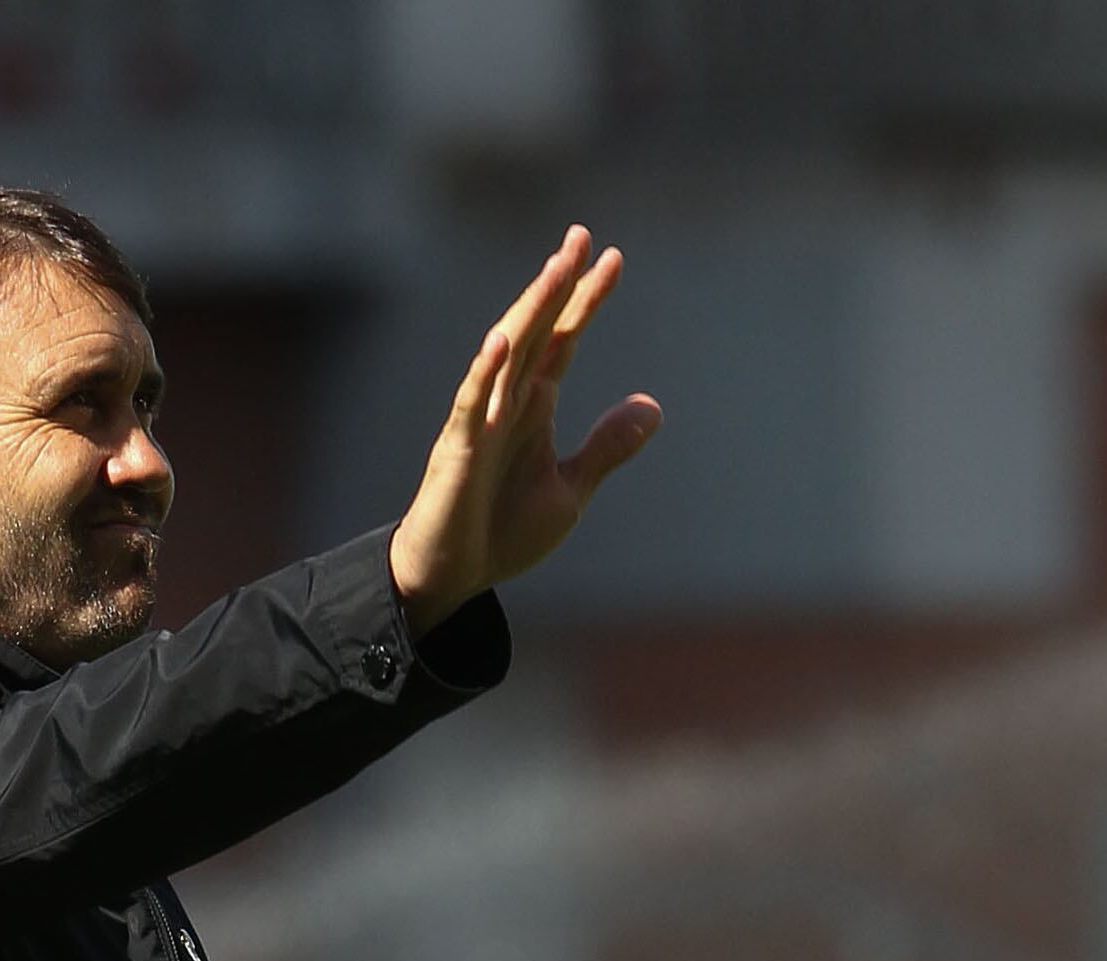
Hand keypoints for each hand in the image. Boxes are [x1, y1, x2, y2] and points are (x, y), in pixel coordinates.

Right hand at [389, 230, 659, 635]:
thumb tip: (653, 407)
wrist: (452, 578)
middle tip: (580, 237)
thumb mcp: (569, 492)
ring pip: (508, 354)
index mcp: (533, 408)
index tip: (613, 259)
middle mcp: (506, 403)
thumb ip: (607, 449)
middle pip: (536, 331)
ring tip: (556, 270)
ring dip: (530, 311)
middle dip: (558, 285)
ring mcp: (481, 421)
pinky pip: (472, 404)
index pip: (563, 340)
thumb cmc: (500, 535)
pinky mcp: (458, 450)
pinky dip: (486, 372)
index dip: (586, 301)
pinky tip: (503, 340)